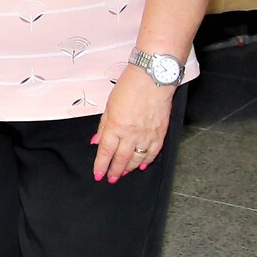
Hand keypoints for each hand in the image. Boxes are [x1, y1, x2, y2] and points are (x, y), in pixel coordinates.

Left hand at [92, 65, 174, 182]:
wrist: (153, 78)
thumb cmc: (129, 87)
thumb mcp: (109, 106)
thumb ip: (103, 126)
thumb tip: (96, 142)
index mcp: (116, 126)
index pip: (106, 151)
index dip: (101, 165)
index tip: (98, 174)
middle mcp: (131, 134)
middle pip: (121, 158)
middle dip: (114, 171)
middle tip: (110, 178)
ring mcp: (147, 135)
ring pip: (137, 159)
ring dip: (129, 168)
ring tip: (123, 173)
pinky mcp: (160, 133)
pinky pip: (153, 152)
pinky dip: (147, 161)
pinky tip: (142, 165)